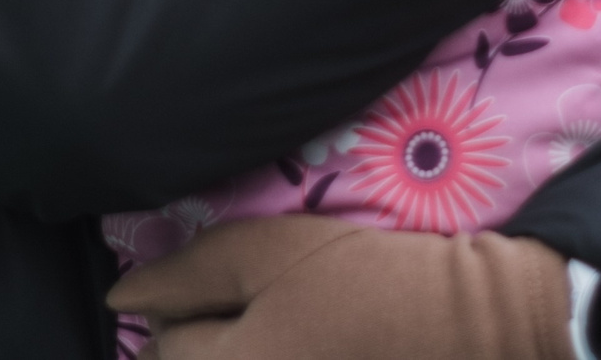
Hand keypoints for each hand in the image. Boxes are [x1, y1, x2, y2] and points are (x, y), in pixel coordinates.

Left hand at [109, 215, 572, 359]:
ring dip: (231, 359)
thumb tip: (123, 298)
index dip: (181, 308)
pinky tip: (307, 353)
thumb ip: (193, 271)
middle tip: (241, 320)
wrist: (477, 326)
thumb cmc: (371, 279)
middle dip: (198, 350)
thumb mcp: (278, 252)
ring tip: (275, 342)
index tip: (221, 292)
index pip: (164, 346)